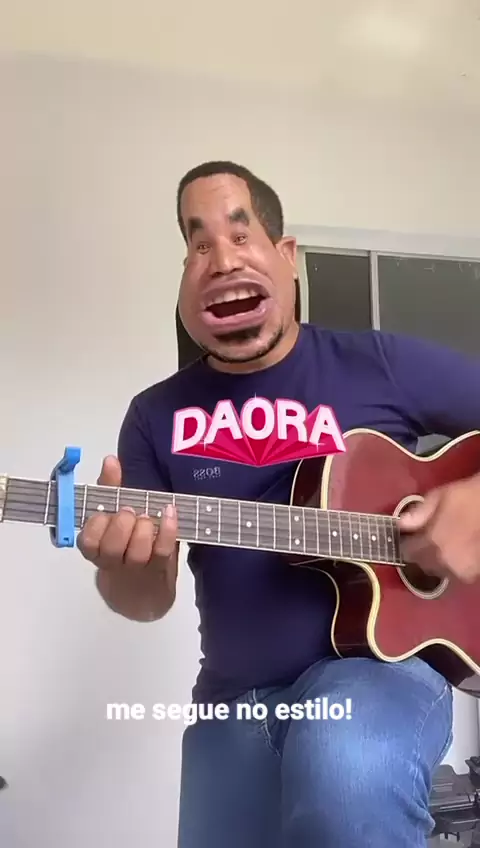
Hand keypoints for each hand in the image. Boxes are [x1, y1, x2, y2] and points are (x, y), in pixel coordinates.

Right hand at [77, 455, 177, 571]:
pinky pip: (162, 552)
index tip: (107, 510)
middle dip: (121, 525)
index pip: (87, 539)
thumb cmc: (123, 546)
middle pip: (111, 547)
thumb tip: (110, 460)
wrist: (141, 592)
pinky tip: (170, 513)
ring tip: (148, 517)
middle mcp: (112, 561)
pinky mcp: (159, 571)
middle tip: (130, 512)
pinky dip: (167, 531)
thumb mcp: (113, 519)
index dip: (97, 524)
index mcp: (95, 548)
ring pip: (136, 554)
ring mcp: (136, 569)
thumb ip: (110, 489)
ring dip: (143, 530)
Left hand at [398, 474, 479, 583]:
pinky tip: (457, 551)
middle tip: (424, 540)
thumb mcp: (440, 496)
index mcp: (433, 542)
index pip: (408, 552)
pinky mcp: (474, 574)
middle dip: (420, 553)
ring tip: (442, 546)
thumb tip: (400, 524)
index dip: (405, 543)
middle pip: (422, 564)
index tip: (407, 537)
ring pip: (439, 571)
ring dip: (436, 561)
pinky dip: (452, 564)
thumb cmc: (469, 496)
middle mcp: (445, 561)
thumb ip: (419, 512)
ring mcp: (462, 570)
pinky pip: (456, 574)